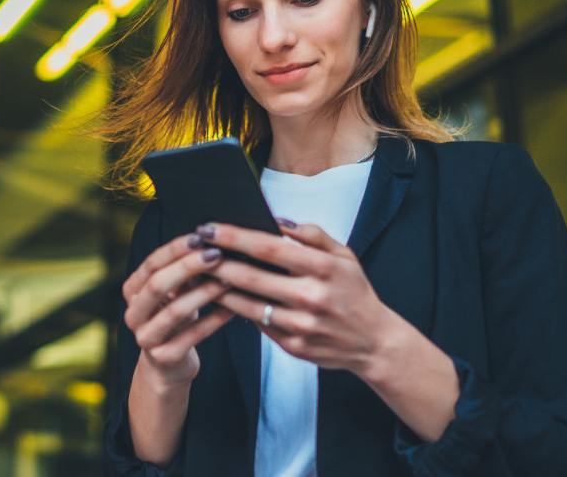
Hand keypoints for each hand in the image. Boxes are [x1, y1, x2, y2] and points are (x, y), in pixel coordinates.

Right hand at [122, 231, 234, 389]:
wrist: (167, 366)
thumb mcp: (174, 293)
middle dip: (188, 267)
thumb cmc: (175, 319)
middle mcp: (133, 314)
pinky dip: (215, 320)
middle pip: (157, 285)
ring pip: (176, 311)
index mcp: (132, 291)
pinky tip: (234, 309)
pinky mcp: (164, 358)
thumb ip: (183, 272)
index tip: (201, 236)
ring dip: (205, 292)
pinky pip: (193, 336)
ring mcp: (146, 338)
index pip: (151, 264)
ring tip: (230, 279)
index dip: (175, 249)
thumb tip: (211, 241)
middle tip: (216, 255)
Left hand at [201, 221, 396, 375]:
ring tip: (198, 272)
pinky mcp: (292, 346)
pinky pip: (256, 324)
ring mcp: (300, 325)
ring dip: (218, 288)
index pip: (269, 248)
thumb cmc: (354, 291)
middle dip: (216, 260)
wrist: (373, 342)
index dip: (235, 236)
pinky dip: (235, 309)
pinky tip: (219, 296)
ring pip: (246, 304)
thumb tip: (277, 220)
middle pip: (250, 277)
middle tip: (193, 248)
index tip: (209, 227)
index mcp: (323, 269)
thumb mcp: (344, 256)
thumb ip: (312, 235)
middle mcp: (311, 298)